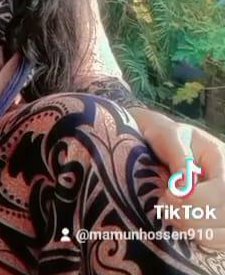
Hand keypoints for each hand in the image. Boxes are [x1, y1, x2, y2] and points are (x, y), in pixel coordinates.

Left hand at [129, 106, 224, 250]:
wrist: (157, 141)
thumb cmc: (161, 135)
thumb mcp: (167, 136)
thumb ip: (178, 156)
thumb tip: (184, 187)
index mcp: (220, 158)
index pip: (222, 191)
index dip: (197, 200)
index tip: (168, 195)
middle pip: (224, 215)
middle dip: (192, 217)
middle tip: (164, 208)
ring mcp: (224, 203)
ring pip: (222, 233)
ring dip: (193, 230)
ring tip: (169, 215)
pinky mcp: (218, 219)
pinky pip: (217, 241)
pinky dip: (198, 238)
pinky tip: (179, 224)